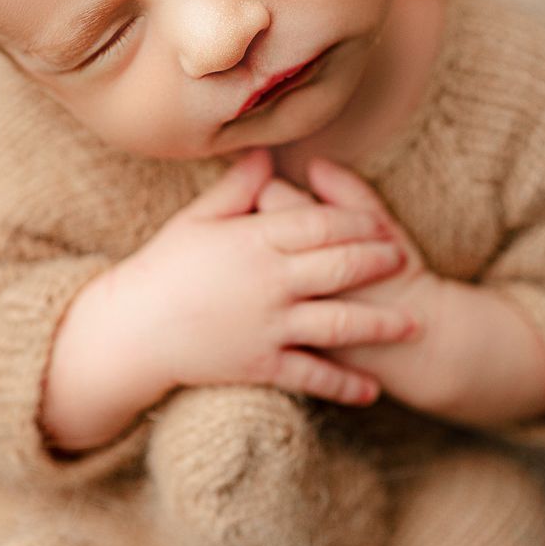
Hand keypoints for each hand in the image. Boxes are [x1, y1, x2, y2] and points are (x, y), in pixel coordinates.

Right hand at [118, 146, 424, 405]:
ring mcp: (268, 325)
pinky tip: (372, 390)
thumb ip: (237, 188)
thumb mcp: (196, 220)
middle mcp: (269, 281)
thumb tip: (268, 154)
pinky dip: (345, 385)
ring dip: (381, 324)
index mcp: (254, 240)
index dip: (357, 222)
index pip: (320, 223)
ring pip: (340, 322)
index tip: (381, 224)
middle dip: (378, 263)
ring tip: (412, 325)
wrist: (132, 331)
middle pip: (340, 266)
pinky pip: (313, 375)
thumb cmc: (163, 269)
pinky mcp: (262, 364)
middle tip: (405, 261)